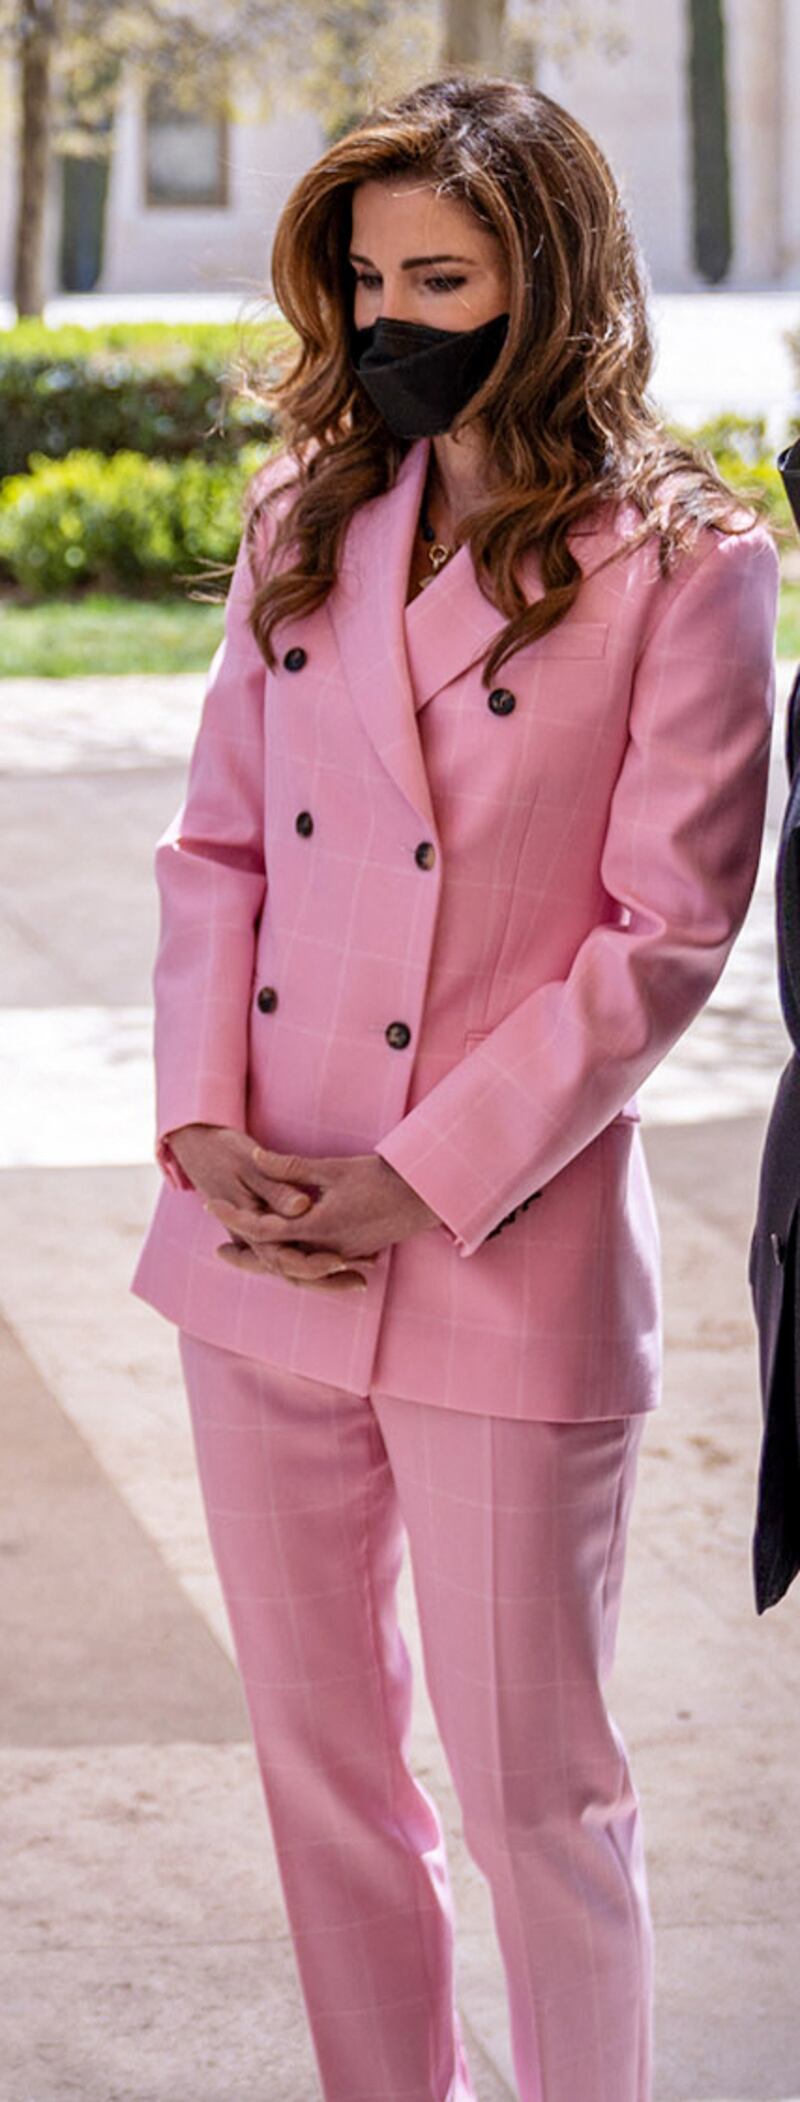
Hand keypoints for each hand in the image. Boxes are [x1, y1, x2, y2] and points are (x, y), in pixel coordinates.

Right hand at [163, 1123, 370, 1291]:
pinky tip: (350, 1257)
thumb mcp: (249, 1164)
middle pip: (292, 1269)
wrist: (197, 1144)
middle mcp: (253, 1238)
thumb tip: (302, 1206)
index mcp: (246, 1225)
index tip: (341, 1261)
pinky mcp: (268, 1226)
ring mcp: (260, 1235)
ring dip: (326, 1275)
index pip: (281, 1257)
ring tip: (363, 1276)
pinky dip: (319, 1256)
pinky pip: (294, 1249)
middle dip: (327, 1280)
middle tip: (362, 1281)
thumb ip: (277, 1187)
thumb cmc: (222, 1151)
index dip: (312, 1264)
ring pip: (295, 1265)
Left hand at [204, 1145, 441, 1285]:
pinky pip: (315, 1263)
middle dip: (246, 1257)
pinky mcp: (351, 1253)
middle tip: (219, 1251)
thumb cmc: (381, 1177)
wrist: (424, 1196)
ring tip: (248, 1254)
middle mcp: (326, 1248)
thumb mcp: (333, 1168)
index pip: (263, 1228)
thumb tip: (256, 1155)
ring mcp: (340, 1254)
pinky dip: (296, 1260)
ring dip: (270, 1261)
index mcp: (317, 1226)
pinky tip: (286, 1253)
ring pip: (295, 1265)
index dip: (234, 1217)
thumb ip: (291, 1167)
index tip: (212, 1205)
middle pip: (274, 1259)